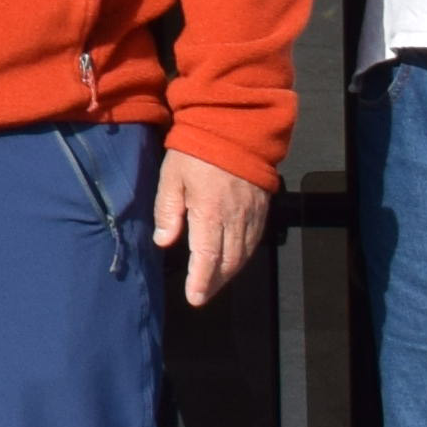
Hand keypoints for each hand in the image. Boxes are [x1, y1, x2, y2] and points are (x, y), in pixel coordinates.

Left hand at [153, 148, 269, 306]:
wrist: (235, 128)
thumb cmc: (196, 150)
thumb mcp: (172, 177)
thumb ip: (167, 211)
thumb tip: (164, 241)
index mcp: (211, 212)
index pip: (208, 257)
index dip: (201, 281)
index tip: (194, 298)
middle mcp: (236, 219)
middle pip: (229, 262)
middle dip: (215, 282)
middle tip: (201, 295)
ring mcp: (252, 214)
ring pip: (244, 254)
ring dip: (229, 272)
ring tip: (213, 283)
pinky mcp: (262, 208)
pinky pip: (255, 240)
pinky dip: (243, 256)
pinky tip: (232, 261)